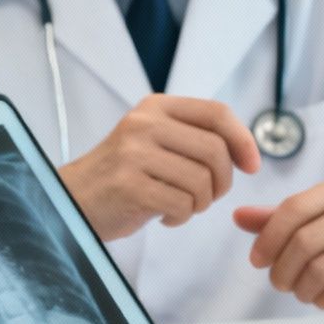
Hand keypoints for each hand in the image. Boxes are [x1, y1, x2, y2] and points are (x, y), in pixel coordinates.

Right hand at [60, 94, 261, 240]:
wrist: (72, 200)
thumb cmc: (124, 175)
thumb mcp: (154, 140)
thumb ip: (192, 137)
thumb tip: (246, 151)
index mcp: (156, 107)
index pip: (216, 113)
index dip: (243, 139)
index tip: (251, 164)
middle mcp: (144, 124)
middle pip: (215, 150)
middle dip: (223, 182)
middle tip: (209, 196)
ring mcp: (134, 153)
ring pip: (201, 181)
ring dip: (200, 203)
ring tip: (182, 206)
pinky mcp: (129, 185)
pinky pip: (181, 204)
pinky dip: (181, 217)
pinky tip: (166, 216)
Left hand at [232, 178, 323, 323]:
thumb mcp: (304, 229)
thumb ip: (272, 221)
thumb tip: (237, 216)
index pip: (293, 208)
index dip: (268, 238)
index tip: (257, 261)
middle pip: (304, 241)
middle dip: (282, 270)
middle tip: (279, 283)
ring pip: (320, 269)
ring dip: (301, 289)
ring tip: (301, 291)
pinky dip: (322, 300)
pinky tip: (322, 298)